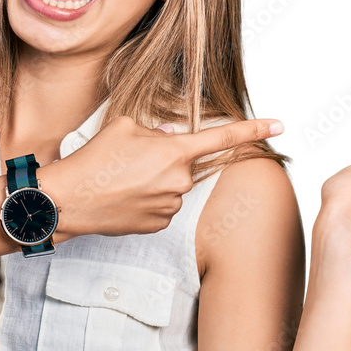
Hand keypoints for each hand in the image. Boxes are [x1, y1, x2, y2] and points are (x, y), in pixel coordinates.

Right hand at [39, 114, 281, 238]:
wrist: (70, 201)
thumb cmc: (94, 160)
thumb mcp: (123, 128)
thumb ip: (154, 131)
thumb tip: (168, 137)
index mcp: (175, 151)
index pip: (223, 138)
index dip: (254, 129)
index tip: (280, 125)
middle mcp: (180, 181)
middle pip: (184, 164)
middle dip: (164, 160)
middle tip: (130, 162)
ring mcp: (171, 206)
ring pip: (172, 186)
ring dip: (154, 181)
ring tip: (122, 182)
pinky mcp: (159, 225)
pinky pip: (162, 206)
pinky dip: (147, 201)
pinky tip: (124, 199)